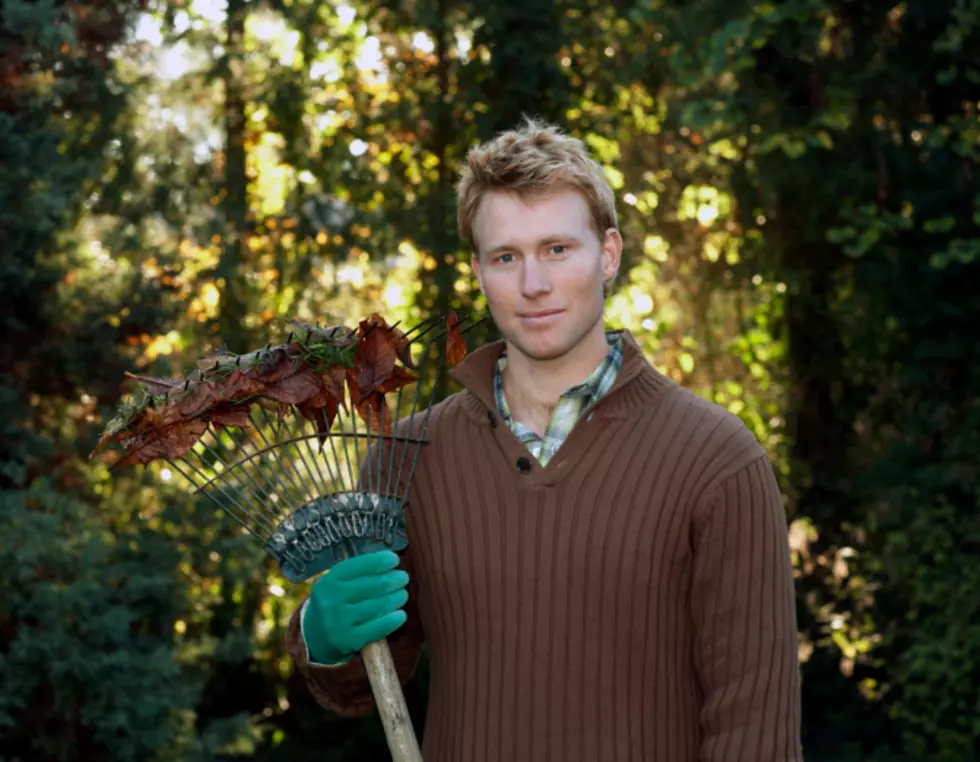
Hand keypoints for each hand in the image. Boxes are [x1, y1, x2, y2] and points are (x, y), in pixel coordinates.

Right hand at [303, 550, 409, 664]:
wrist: (315, 637)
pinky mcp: (349, 640)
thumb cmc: (335, 602)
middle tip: (403, 578)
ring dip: (396, 598)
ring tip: (403, 594)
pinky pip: (377, 628)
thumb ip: (358, 572)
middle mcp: (332, 599)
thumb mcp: (336, 583)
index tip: (394, 560)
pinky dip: (392, 620)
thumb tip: (389, 561)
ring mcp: (339, 621)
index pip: (359, 566)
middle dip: (393, 580)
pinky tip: (401, 615)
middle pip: (372, 586)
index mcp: (329, 581)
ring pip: (377, 606)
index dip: (380, 561)